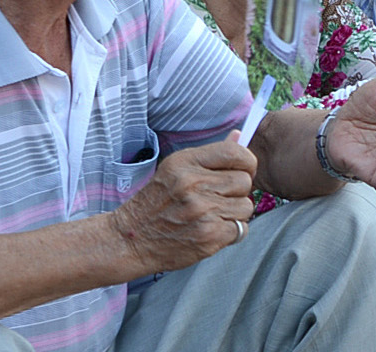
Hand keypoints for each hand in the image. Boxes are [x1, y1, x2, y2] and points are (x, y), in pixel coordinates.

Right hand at [106, 142, 256, 274]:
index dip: (245, 163)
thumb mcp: (175, 170)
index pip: (236, 152)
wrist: (128, 240)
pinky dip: (230, 232)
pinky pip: (241, 229)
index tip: (239, 171)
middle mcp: (193, 184)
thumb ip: (211, 155)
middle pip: (245, 181)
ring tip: (211, 216)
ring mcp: (202, 211)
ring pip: (246, 206)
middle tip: (217, 199)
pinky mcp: (208, 236)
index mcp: (186, 163)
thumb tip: (240, 135)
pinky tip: (210, 231)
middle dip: (237, 191)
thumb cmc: (155, 203)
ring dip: (234, 213)